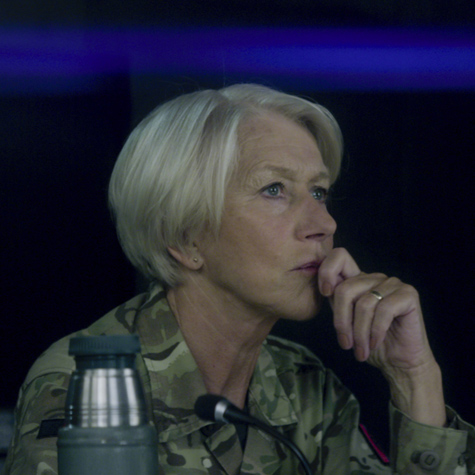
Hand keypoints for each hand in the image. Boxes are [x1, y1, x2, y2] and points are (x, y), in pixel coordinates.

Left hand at [318, 248, 433, 371]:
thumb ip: (337, 301)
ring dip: (359, 333)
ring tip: (360, 350)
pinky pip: (384, 310)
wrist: (398, 362)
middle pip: (345, 289)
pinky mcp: (408, 294)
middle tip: (346, 344)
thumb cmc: (370, 343)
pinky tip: (375, 343)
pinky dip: (376, 331)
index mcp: (357, 280)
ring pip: (364, 304)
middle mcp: (374, 278)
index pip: (339, 256)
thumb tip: (325, 288)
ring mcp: (392, 283)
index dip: (327, 271)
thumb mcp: (346, 320)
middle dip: (342, 321)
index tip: (325, 293)